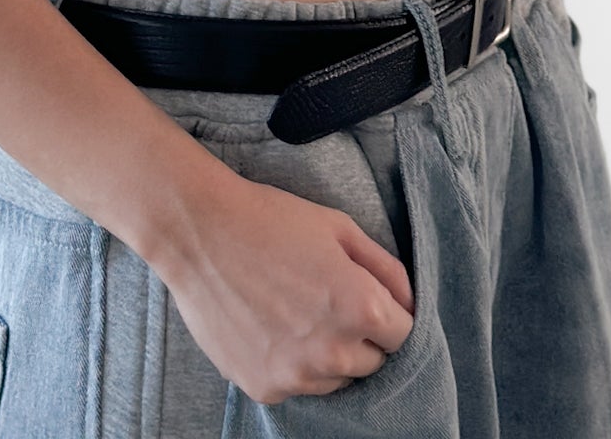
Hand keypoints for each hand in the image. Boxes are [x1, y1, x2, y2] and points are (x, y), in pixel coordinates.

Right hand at [153, 166, 415, 406]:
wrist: (202, 233)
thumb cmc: (273, 221)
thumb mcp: (340, 228)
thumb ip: (385, 268)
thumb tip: (408, 301)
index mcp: (361, 310)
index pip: (403, 335)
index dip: (391, 314)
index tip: (370, 298)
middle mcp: (334, 354)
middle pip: (372, 363)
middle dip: (363, 337)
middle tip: (331, 302)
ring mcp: (297, 376)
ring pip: (336, 379)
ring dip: (330, 355)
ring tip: (300, 313)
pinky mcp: (264, 387)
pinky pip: (298, 386)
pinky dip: (295, 365)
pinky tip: (274, 327)